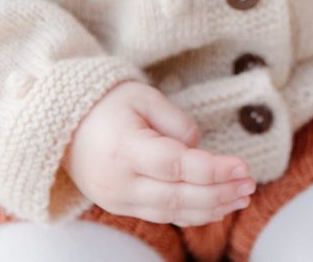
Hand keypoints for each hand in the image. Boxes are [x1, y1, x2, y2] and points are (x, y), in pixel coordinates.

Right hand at [63, 81, 254, 225]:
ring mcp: (118, 199)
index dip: (214, 169)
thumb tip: (199, 149)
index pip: (177, 166)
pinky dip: (193, 214)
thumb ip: (176, 122)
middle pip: (178, 195)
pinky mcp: (121, 207)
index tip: (244, 166)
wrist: (62, 127)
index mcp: (125, 149)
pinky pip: (163, 215)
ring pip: (172, 212)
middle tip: (250, 184)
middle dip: (220, 192)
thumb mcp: (143, 96)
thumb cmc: (107, 104)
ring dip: (212, 207)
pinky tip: (219, 207)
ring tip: (243, 196)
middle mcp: (119, 181)